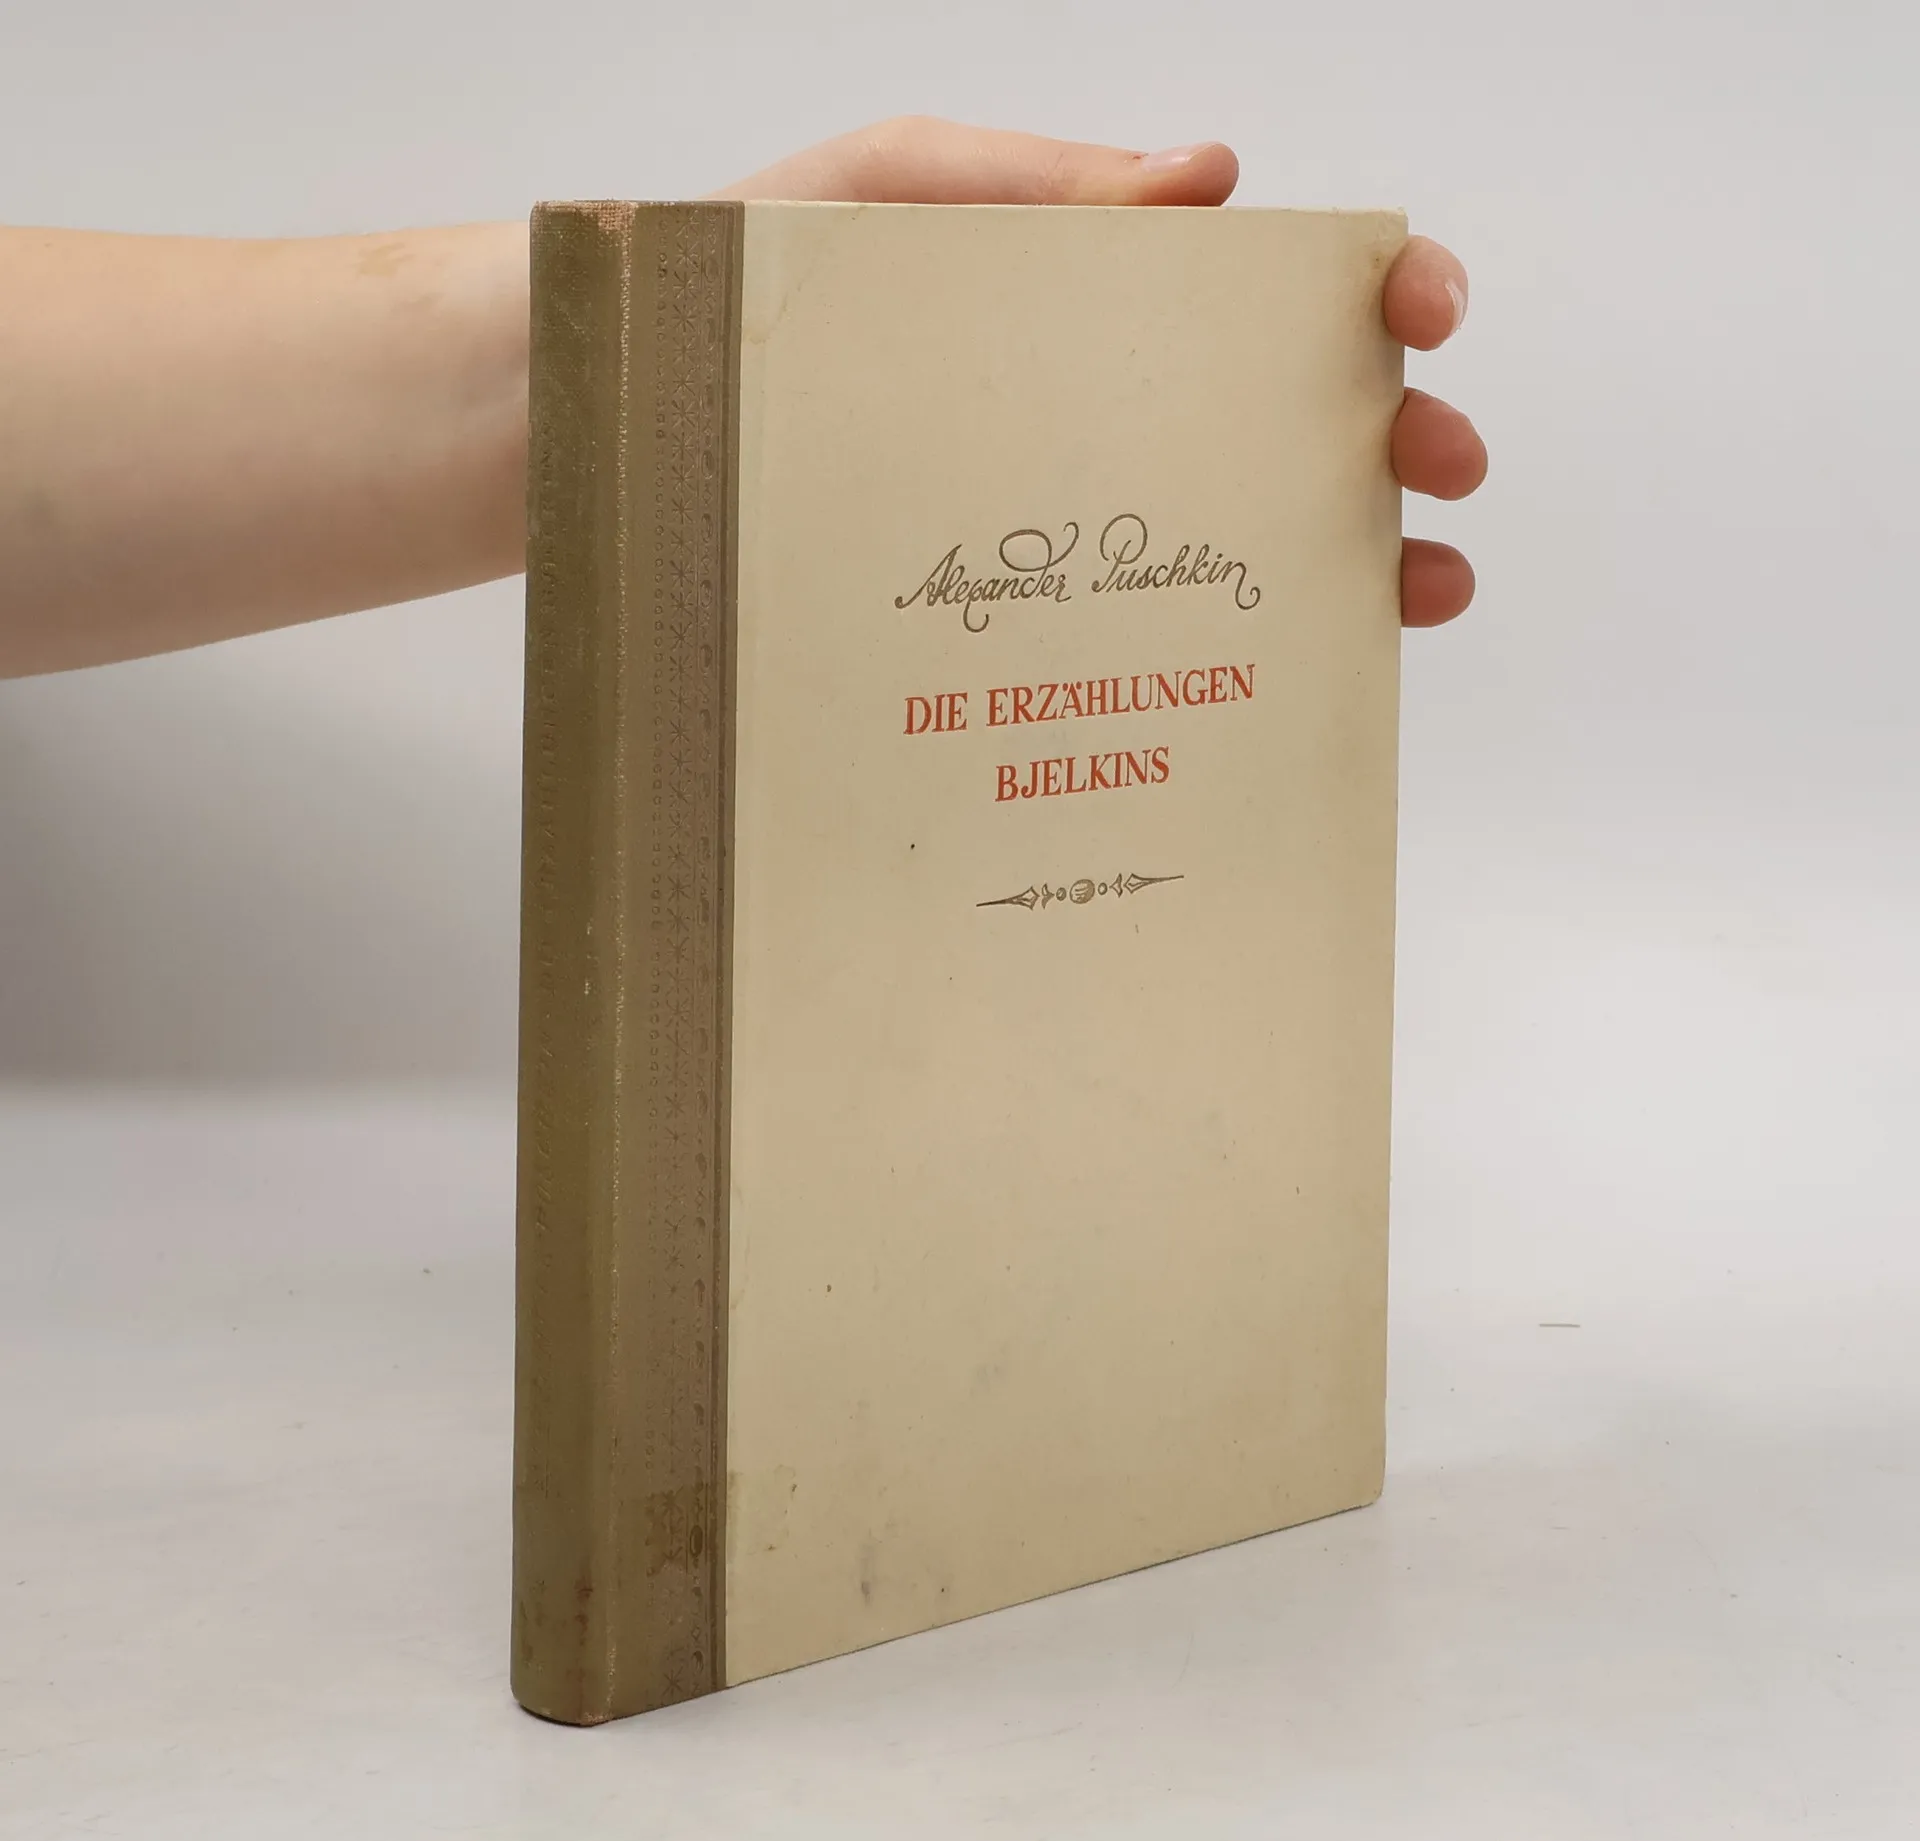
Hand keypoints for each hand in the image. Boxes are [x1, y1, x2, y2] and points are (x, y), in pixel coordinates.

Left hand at [719, 118, 1484, 627]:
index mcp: (1091, 308)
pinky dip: (1237, 667)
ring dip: (1362, 559)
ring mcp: (1064, 533)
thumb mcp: (877, 200)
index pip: (1268, 294)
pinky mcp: (1013, 633)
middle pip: (1294, 426)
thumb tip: (1208, 180)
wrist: (609, 427)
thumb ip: (1029, 191)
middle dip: (1402, 437)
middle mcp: (1100, 424)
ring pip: (1250, 547)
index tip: (1418, 314)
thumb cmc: (730, 296)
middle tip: (1441, 463)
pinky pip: (1145, 653)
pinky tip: (1290, 677)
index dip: (1373, 293)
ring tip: (1418, 587)